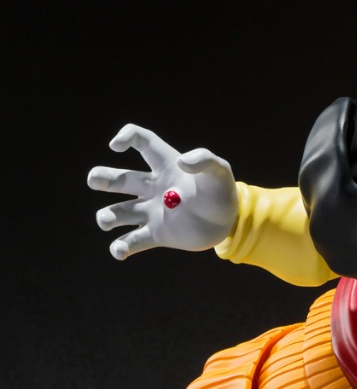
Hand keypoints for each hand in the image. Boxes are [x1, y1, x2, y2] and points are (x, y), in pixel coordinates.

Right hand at [89, 124, 237, 258]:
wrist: (228, 223)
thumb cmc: (222, 192)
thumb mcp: (220, 172)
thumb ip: (205, 160)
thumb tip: (183, 161)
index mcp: (166, 165)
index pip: (142, 142)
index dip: (126, 137)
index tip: (115, 146)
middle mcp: (153, 187)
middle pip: (120, 179)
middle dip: (102, 178)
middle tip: (96, 181)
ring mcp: (152, 211)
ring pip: (120, 212)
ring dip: (107, 216)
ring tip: (107, 220)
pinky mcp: (157, 234)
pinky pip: (132, 241)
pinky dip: (121, 247)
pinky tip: (119, 250)